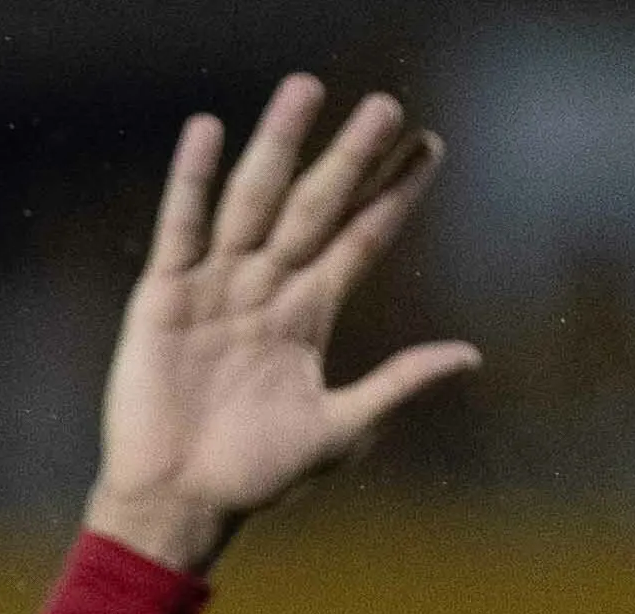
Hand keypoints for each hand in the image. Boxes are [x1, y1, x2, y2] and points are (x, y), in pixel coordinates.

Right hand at [83, 77, 479, 580]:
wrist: (179, 502)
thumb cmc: (257, 477)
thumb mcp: (340, 429)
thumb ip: (398, 383)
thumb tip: (469, 355)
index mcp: (309, 315)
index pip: (362, 239)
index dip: (395, 194)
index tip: (430, 147)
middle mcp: (267, 288)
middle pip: (316, 205)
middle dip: (350, 157)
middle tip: (385, 105)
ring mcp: (216, 286)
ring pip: (255, 200)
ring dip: (279, 145)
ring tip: (305, 89)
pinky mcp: (165, 296)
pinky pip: (182, 227)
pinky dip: (192, 180)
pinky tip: (208, 131)